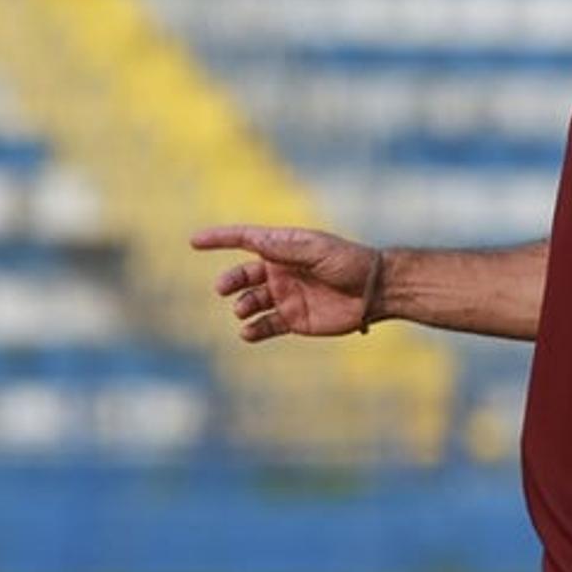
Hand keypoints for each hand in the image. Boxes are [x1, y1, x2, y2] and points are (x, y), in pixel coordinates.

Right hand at [189, 225, 383, 341]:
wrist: (376, 291)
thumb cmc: (349, 262)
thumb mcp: (318, 250)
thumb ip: (287, 248)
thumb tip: (255, 240)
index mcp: (284, 249)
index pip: (245, 240)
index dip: (220, 239)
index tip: (195, 241)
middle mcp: (280, 272)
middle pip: (243, 275)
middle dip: (230, 281)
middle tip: (223, 288)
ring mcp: (285, 296)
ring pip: (251, 302)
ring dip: (243, 305)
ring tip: (244, 309)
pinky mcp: (293, 320)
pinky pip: (266, 326)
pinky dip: (253, 330)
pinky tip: (247, 332)